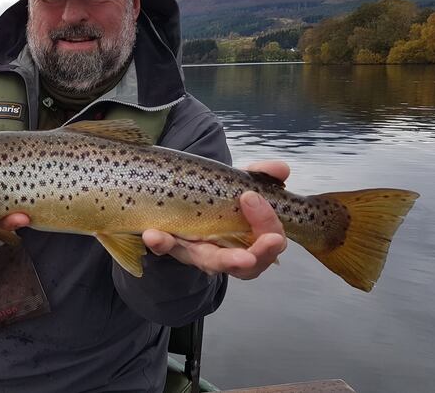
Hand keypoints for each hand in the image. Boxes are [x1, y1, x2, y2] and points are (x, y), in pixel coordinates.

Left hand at [142, 161, 288, 279]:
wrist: (187, 200)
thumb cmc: (224, 196)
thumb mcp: (242, 183)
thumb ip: (261, 174)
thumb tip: (282, 169)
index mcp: (253, 237)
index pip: (271, 239)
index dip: (266, 221)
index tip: (249, 196)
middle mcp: (230, 252)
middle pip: (249, 265)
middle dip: (257, 255)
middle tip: (260, 247)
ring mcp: (202, 252)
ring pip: (210, 262)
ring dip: (205, 256)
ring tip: (201, 248)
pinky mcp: (175, 246)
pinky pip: (168, 248)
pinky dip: (161, 243)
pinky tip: (152, 234)